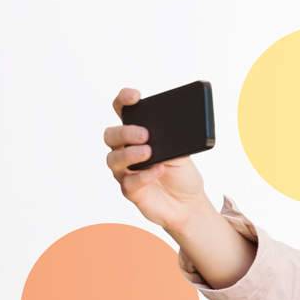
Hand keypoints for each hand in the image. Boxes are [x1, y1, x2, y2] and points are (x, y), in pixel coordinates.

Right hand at [105, 88, 210, 233]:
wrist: (188, 202)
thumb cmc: (182, 172)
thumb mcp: (183, 150)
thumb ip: (173, 139)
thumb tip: (171, 129)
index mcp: (139, 134)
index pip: (123, 111)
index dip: (123, 101)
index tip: (134, 96)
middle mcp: (127, 150)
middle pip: (111, 135)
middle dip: (126, 132)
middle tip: (145, 134)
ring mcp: (125, 171)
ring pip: (113, 159)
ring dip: (130, 153)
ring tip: (149, 152)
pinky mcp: (130, 190)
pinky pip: (128, 182)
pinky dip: (144, 175)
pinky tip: (158, 170)